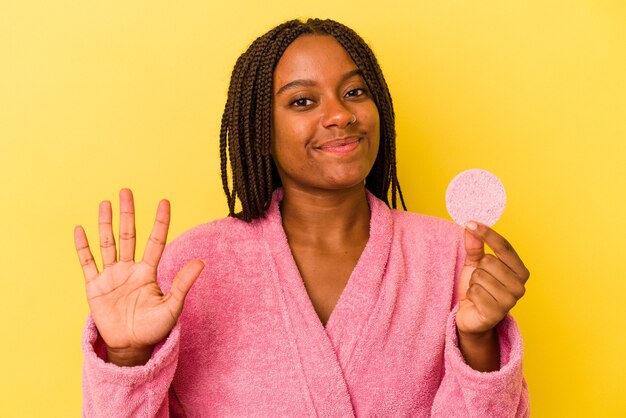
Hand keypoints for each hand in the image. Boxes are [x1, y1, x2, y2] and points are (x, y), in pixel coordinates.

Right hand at [74, 189, 203, 365]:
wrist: (130, 346)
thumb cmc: (153, 328)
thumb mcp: (172, 306)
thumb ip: (183, 283)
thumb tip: (201, 262)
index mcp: (148, 272)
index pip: (155, 241)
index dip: (160, 222)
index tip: (164, 201)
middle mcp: (130, 268)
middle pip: (129, 235)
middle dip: (128, 213)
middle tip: (126, 191)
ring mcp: (111, 275)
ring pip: (108, 243)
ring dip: (106, 223)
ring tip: (106, 202)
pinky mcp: (95, 286)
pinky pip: (87, 263)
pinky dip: (83, 247)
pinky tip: (81, 229)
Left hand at [455, 222, 529, 370]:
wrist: (471, 316)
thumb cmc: (477, 288)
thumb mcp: (474, 264)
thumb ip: (475, 245)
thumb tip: (470, 226)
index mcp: (520, 271)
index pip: (504, 246)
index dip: (487, 234)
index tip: (470, 222)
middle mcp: (520, 286)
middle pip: (489, 261)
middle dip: (477, 269)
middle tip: (479, 281)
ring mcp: (510, 301)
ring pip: (480, 276)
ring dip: (473, 283)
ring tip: (478, 292)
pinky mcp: (496, 313)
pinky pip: (475, 291)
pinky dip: (470, 295)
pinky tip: (476, 302)